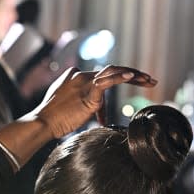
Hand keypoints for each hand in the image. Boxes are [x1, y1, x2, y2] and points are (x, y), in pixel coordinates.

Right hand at [30, 65, 155, 137]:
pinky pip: (107, 81)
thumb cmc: (55, 118)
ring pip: (114, 73)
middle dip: (134, 74)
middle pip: (113, 71)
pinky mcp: (88, 91)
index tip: (138, 83)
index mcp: (76, 76)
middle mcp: (81, 75)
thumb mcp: (72, 106)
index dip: (123, 78)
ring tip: (149, 80)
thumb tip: (97, 108)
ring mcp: (84, 82)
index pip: (105, 75)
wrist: (43, 122)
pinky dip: (121, 78)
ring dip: (134, 75)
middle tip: (150, 80)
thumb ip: (84, 102)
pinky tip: (133, 77)